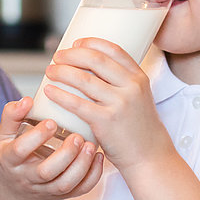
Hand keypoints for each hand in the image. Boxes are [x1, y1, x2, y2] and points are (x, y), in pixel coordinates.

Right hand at [0, 97, 103, 199]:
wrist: (13, 196)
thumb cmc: (9, 159)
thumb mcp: (3, 137)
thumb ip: (11, 116)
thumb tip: (28, 99)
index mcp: (10, 161)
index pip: (20, 150)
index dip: (36, 137)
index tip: (51, 122)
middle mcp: (27, 178)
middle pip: (46, 172)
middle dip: (64, 155)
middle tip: (77, 136)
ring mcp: (45, 189)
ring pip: (65, 184)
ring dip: (81, 166)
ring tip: (90, 146)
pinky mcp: (61, 196)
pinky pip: (79, 190)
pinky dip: (92, 176)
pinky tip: (98, 157)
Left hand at [40, 37, 172, 170]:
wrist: (149, 157)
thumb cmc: (139, 128)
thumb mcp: (138, 98)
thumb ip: (120, 83)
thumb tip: (89, 68)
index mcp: (139, 78)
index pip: (114, 50)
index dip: (92, 43)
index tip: (76, 43)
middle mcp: (131, 87)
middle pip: (96, 60)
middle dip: (72, 55)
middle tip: (57, 57)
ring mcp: (119, 104)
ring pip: (84, 80)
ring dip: (62, 72)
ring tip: (49, 71)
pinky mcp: (106, 121)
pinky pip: (77, 104)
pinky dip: (60, 95)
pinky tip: (50, 91)